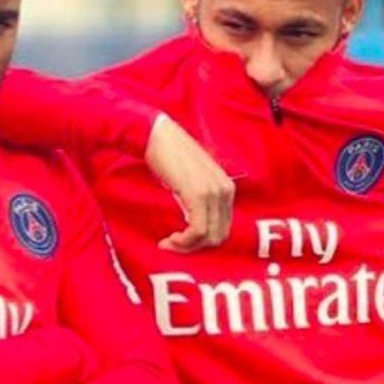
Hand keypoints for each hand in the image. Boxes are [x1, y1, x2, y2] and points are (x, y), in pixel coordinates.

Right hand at [144, 114, 235, 251]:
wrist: (156, 135)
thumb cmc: (169, 155)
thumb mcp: (192, 179)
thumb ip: (200, 199)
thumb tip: (196, 225)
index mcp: (227, 187)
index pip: (223, 228)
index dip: (202, 241)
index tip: (180, 242)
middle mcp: (225, 190)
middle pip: (218, 236)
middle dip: (194, 247)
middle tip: (172, 245)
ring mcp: (213, 192)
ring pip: (208, 237)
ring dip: (186, 246)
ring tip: (168, 243)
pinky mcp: (198, 194)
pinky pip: (198, 230)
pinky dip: (184, 241)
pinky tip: (169, 239)